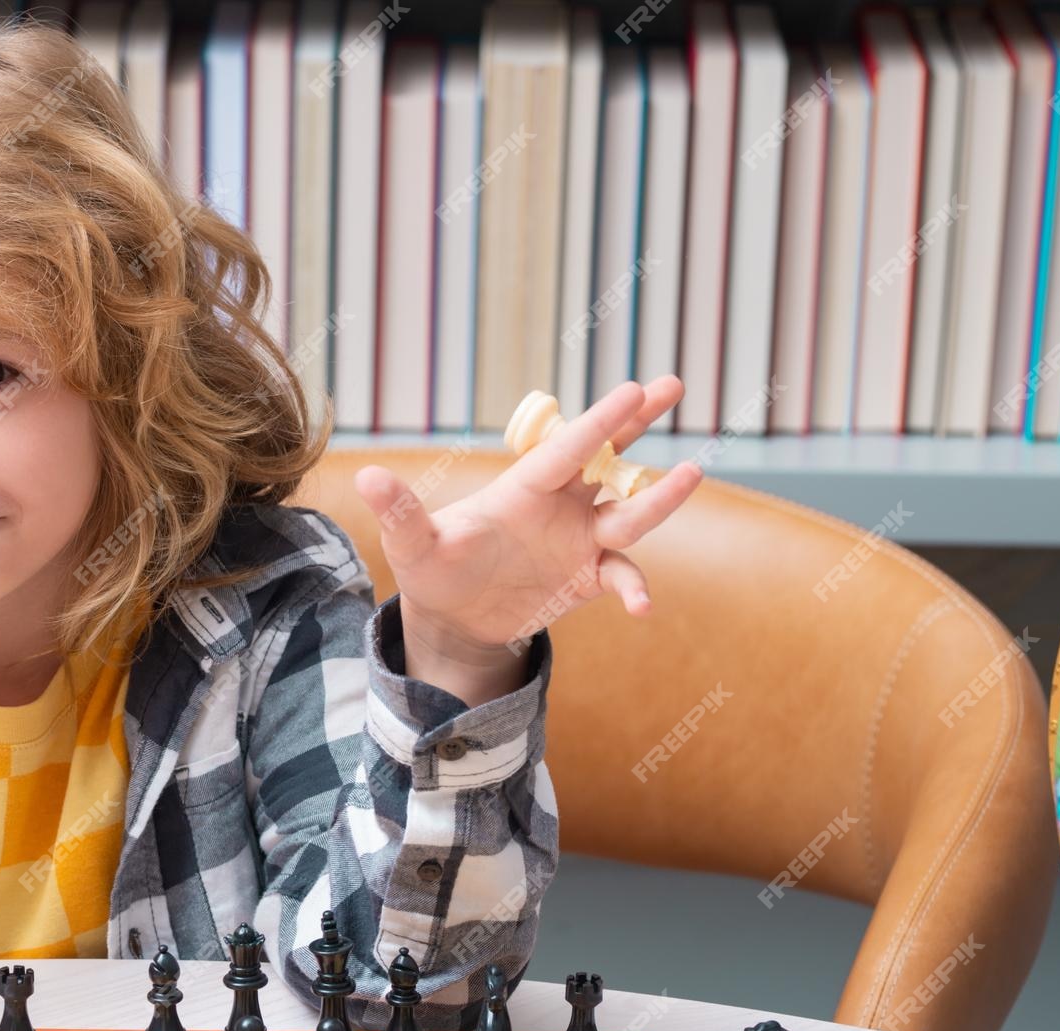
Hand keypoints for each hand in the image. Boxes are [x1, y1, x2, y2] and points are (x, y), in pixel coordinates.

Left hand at [355, 376, 701, 705]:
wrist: (454, 617)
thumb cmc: (432, 570)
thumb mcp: (412, 545)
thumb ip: (401, 512)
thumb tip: (366, 476)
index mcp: (524, 488)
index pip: (566, 450)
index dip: (598, 423)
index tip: (632, 388)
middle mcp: (561, 505)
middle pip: (609, 458)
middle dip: (640, 423)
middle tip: (675, 384)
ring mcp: (580, 538)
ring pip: (629, 513)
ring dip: (660, 497)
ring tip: (694, 472)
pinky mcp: (590, 576)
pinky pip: (622, 576)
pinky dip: (634, 589)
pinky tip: (642, 608)